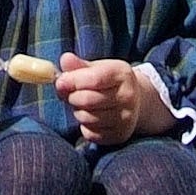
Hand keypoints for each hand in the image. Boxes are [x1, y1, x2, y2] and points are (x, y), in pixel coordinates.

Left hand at [57, 58, 173, 147]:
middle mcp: (128, 96)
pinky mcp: (119, 135)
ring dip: (77, 112)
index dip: (72, 81)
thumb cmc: (110, 83)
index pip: (94, 79)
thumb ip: (78, 65)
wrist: (135, 102)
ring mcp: (125, 118)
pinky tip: (90, 117)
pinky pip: (90, 134)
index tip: (60, 81)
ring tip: (81, 105)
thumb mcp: (97, 68)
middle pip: (88, 100)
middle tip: (70, 94)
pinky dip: (84, 126)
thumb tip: (65, 59)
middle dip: (72, 97)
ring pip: (87, 118)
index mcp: (122, 74)